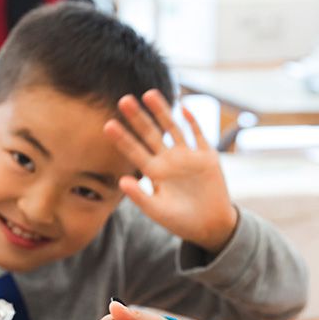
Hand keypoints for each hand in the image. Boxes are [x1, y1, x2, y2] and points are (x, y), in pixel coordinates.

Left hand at [104, 90, 237, 252]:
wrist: (210, 225)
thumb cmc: (180, 221)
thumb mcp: (157, 211)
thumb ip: (140, 196)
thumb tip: (121, 181)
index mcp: (154, 172)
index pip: (134, 151)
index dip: (122, 138)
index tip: (108, 125)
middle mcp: (168, 160)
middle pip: (150, 134)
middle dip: (138, 118)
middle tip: (123, 100)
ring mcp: (187, 156)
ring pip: (172, 128)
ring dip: (162, 112)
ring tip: (149, 94)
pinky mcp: (206, 156)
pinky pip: (198, 135)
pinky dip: (192, 122)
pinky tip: (183, 108)